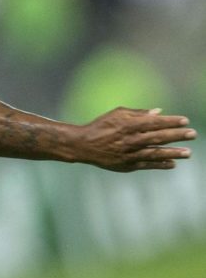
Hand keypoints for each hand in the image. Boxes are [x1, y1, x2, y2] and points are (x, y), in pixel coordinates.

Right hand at [79, 107, 195, 171]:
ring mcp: (129, 153)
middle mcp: (129, 139)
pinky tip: (172, 163)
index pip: (154, 122)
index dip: (170, 121)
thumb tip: (158, 112)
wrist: (83, 145)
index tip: (185, 120)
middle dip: (176, 135)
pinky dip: (160, 164)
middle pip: (157, 137)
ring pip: (155, 153)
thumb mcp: (117, 114)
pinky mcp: (127, 165)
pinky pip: (147, 165)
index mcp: (127, 124)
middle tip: (193, 134)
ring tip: (188, 153)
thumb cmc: (101, 126)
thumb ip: (138, 113)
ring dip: (173, 153)